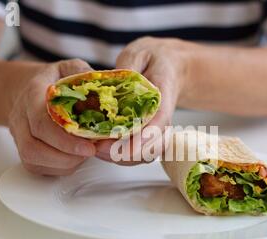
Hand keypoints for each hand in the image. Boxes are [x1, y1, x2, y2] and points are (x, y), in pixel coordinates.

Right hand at [8, 59, 96, 175]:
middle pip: (33, 147)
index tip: (90, 146)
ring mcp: (19, 135)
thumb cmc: (54, 80)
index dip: (65, 140)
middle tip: (92, 151)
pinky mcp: (24, 150)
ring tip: (85, 153)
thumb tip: (107, 93)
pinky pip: (37, 167)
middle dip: (67, 156)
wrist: (27, 87)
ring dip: (64, 163)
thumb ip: (85, 77)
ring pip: (33, 160)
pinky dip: (59, 168)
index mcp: (32, 94)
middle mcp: (21, 117)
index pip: (42, 123)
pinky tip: (75, 157)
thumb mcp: (70, 69)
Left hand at [95, 37, 189, 164]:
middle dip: (125, 152)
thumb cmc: (154, 59)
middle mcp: (164, 117)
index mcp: (164, 94)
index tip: (129, 148)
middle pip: (152, 145)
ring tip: (96, 149)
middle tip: (98, 147)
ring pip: (145, 154)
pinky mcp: (149, 136)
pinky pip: (139, 154)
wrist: (170, 67)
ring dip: (121, 158)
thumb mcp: (140, 53)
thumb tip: (116, 82)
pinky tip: (102, 150)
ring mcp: (158, 129)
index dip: (145, 136)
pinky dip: (121, 157)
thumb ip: (129, 66)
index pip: (160, 120)